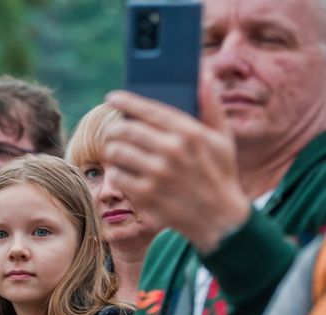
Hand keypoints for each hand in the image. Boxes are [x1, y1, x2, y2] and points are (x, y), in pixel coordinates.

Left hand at [104, 76, 249, 252]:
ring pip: (116, 151)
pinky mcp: (146, 194)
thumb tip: (205, 75)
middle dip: (116, 129)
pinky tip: (127, 173)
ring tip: (120, 153)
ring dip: (114, 151)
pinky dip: (118, 173)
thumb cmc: (220, 174)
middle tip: (116, 133)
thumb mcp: (222, 139)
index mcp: (189, 132)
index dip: (126, 101)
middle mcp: (172, 150)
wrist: (220, 219)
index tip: (113, 97)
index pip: (149, 109)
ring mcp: (157, 173)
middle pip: (124, 129)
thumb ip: (211, 106)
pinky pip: (117, 175)